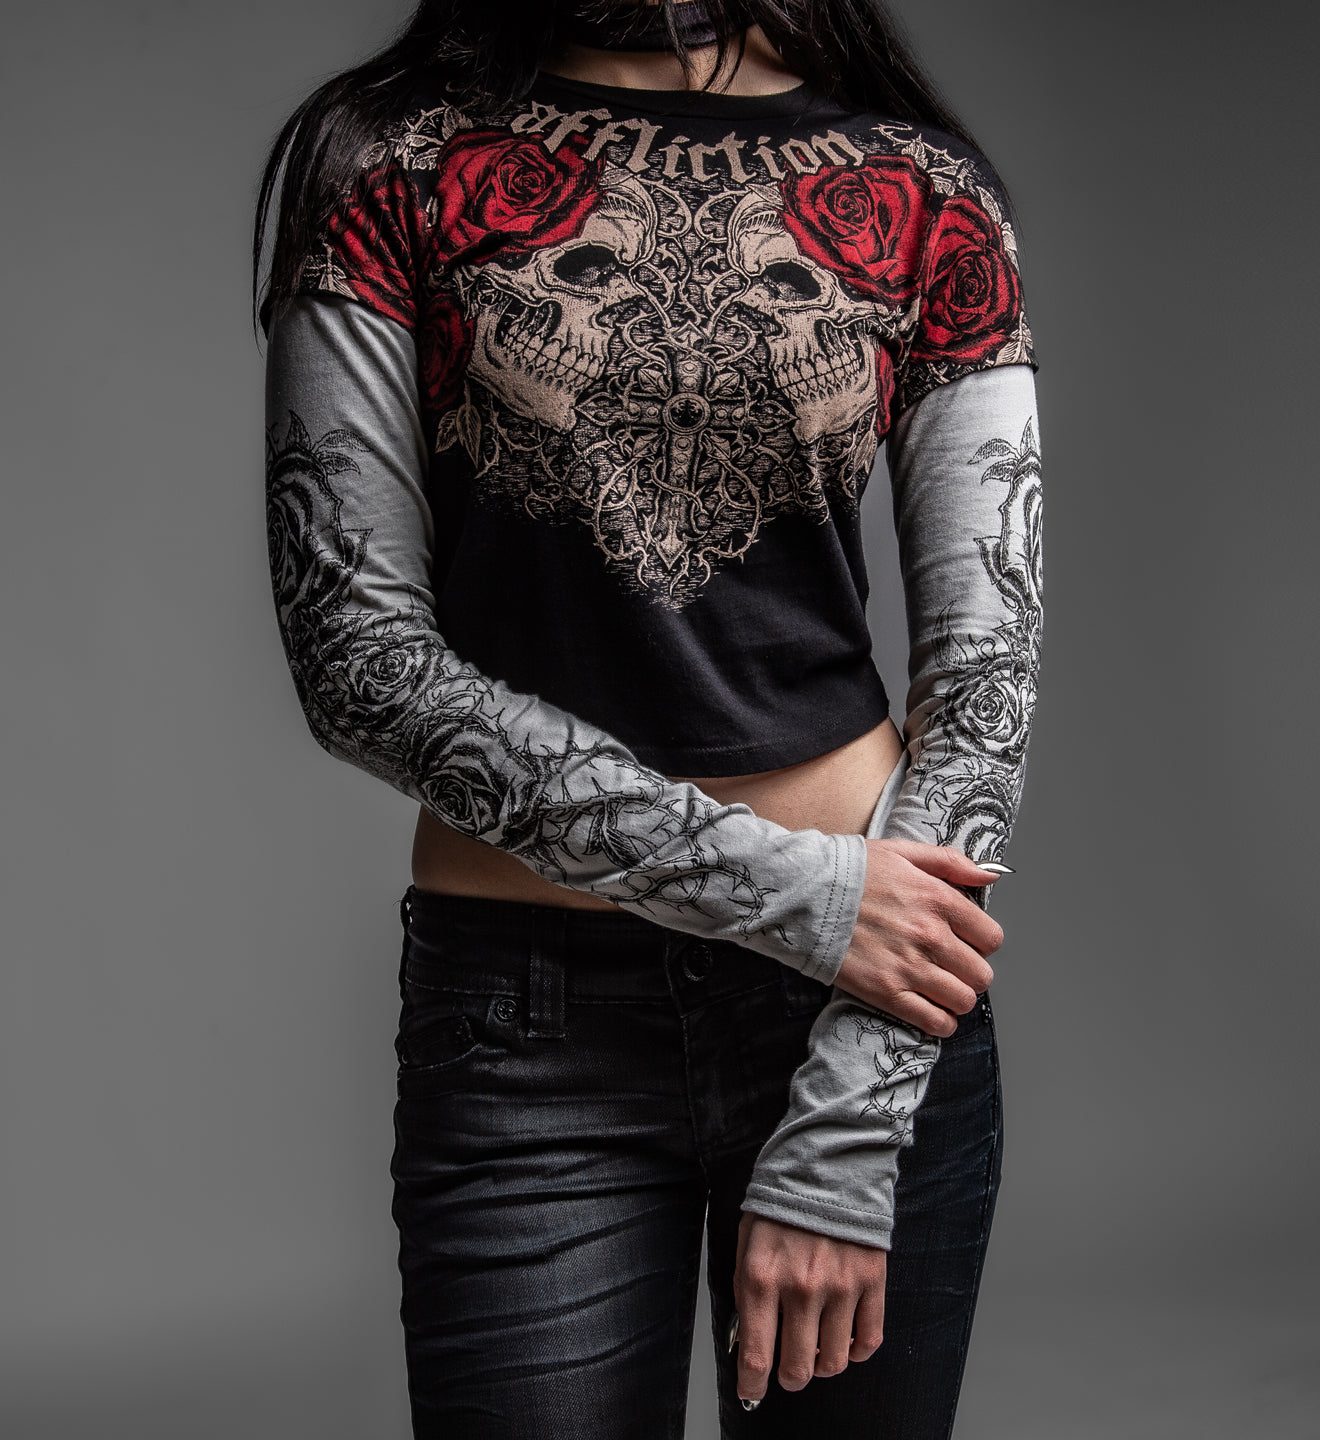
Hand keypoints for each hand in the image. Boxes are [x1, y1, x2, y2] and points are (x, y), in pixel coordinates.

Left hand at [733, 1212, 886, 1405]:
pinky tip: (845, 1337)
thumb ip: (746, 1287)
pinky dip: (856, 1350)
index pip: (756, 1356)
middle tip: (788, 1368)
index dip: (752, 1387)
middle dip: (789, 1377)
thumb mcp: (747, 1240)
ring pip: (834, 1362)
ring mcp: (840, 1286)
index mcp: (762, 1278)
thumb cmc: (783, 1202)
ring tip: (816, 1349)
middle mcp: (801, 1288)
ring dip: (822, 1365)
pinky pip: (869, 1340)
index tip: (751, 1394)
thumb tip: (748, 1334)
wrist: (827, 1163)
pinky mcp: (871, 1280)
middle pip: (797, 1369)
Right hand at [835, 838, 1003, 1036]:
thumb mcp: (902, 851)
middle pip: (981, 974)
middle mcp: (930, 936)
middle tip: (952, 966)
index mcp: (938, 900)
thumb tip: (990, 875)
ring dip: (957, 997)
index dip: (982, 942)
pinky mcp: (887, 993)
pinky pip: (935, 1022)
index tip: (967, 941)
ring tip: (941, 988)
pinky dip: (940, 1022)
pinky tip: (931, 1010)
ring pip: (964, 1001)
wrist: (804, 895)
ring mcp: (910, 967)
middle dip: (971, 972)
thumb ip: (951, 862)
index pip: (991, 938)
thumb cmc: (850, 871)